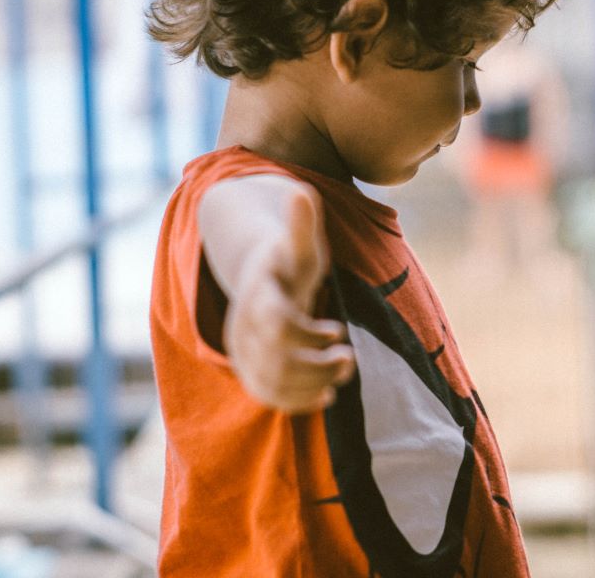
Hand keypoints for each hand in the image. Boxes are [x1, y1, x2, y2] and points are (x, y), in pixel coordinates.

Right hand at [223, 190, 354, 412]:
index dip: (308, 335)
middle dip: (318, 365)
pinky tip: (328, 395)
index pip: (276, 324)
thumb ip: (301, 224)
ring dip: (314, 384)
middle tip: (350, 357)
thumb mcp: (299, 243)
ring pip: (273, 384)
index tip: (338, 332)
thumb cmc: (288, 261)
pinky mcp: (251, 371)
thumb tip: (302, 193)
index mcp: (257, 295)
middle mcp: (244, 328)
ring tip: (344, 371)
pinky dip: (300, 402)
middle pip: (277, 361)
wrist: (260, 279)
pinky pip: (270, 397)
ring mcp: (244, 352)